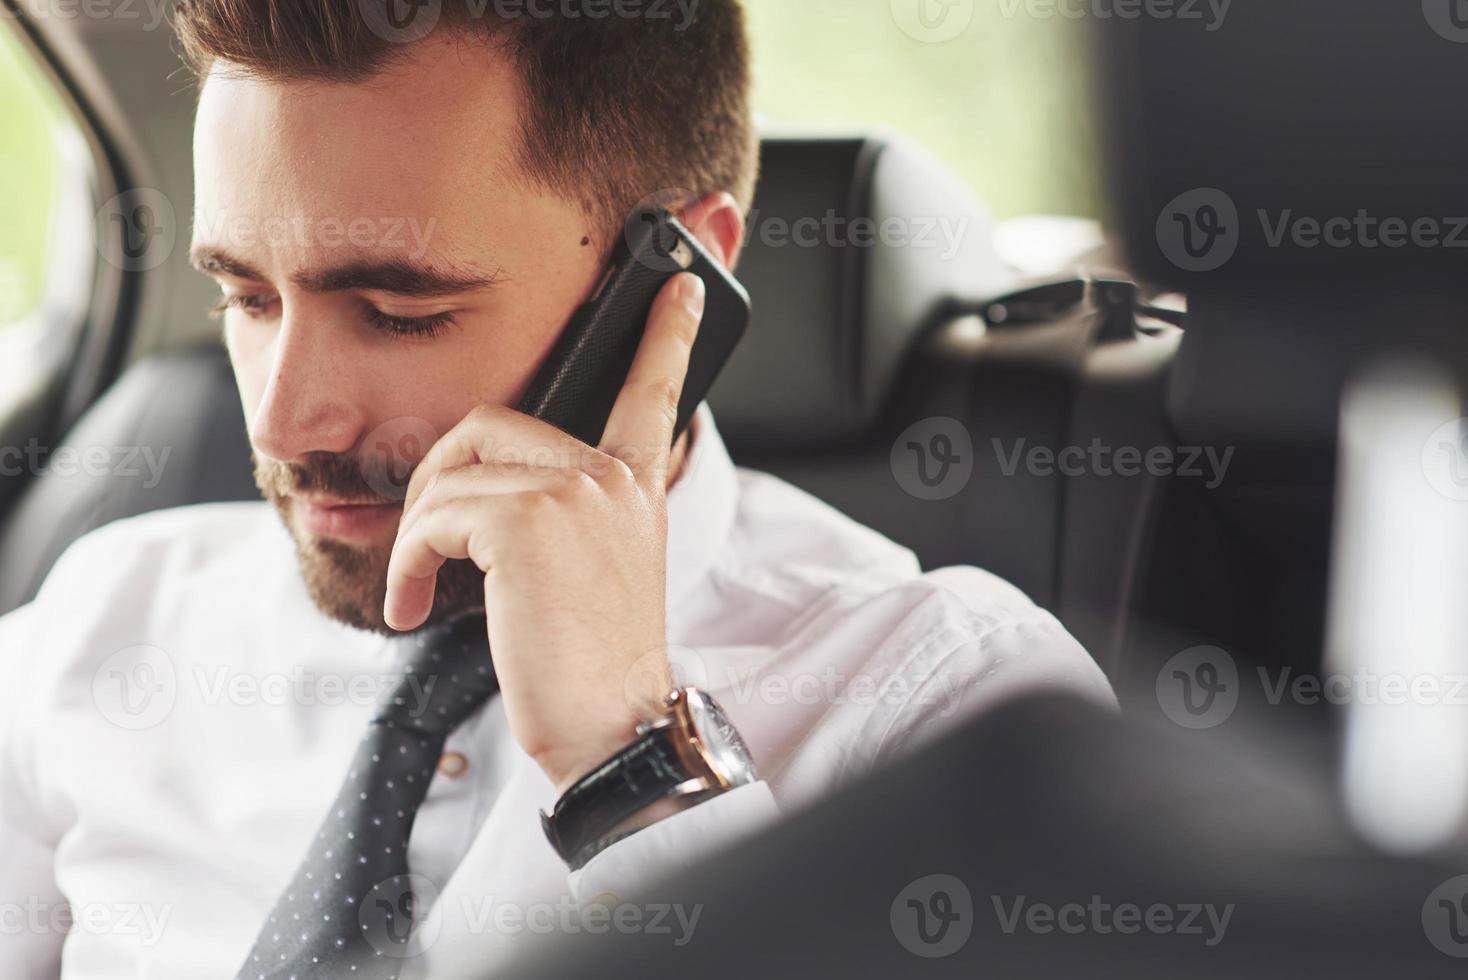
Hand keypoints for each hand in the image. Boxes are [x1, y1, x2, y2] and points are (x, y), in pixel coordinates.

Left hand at [382, 272, 706, 793]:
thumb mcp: (595, 573)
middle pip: (488, 425)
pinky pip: (432, 516)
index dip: (668, 334)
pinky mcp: (526, 521)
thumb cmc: (593, 662)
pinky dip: (405, 563)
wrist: (609, 727)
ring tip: (418, 592)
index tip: (685, 284)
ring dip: (414, 539)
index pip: (653, 392)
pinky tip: (412, 607)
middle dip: (436, 483)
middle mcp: (612, 477)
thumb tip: (483, 497)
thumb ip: (566, 515)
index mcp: (635, 487)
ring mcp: (574, 492)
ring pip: (449, 475)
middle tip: (427, 546)